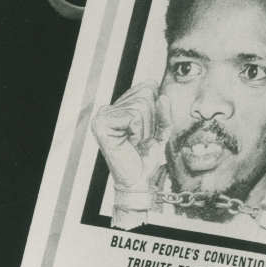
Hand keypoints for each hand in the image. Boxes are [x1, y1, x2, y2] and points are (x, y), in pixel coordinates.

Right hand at [92, 82, 171, 198]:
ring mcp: (103, 114)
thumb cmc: (147, 156)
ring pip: (141, 106)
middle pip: (146, 95)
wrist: (139, 180)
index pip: (149, 86)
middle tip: (141, 138)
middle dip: (151, 120)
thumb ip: (164, 111)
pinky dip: (137, 132)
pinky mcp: (101, 123)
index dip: (156, 110)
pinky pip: (133, 117)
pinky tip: (129, 142)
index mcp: (122, 104)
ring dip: (145, 129)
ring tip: (135, 141)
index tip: (148, 129)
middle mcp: (110, 107)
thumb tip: (162, 97)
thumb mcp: (162, 129)